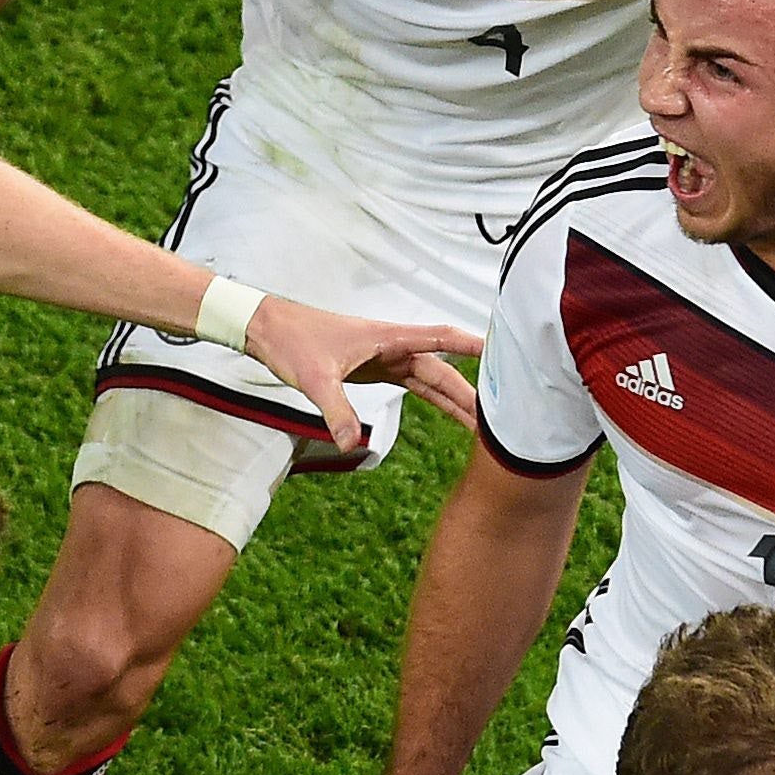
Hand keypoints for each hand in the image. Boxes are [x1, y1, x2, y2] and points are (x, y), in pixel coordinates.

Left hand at [241, 298, 481, 451]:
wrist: (268, 330)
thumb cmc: (292, 341)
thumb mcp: (314, 378)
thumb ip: (337, 411)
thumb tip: (352, 444)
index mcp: (386, 338)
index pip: (440, 338)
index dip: (473, 345)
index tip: (506, 349)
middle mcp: (393, 346)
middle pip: (441, 370)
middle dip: (471, 391)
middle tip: (500, 418)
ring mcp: (386, 358)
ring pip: (431, 379)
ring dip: (456, 398)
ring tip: (484, 423)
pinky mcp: (377, 369)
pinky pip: (414, 385)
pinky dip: (434, 397)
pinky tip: (452, 412)